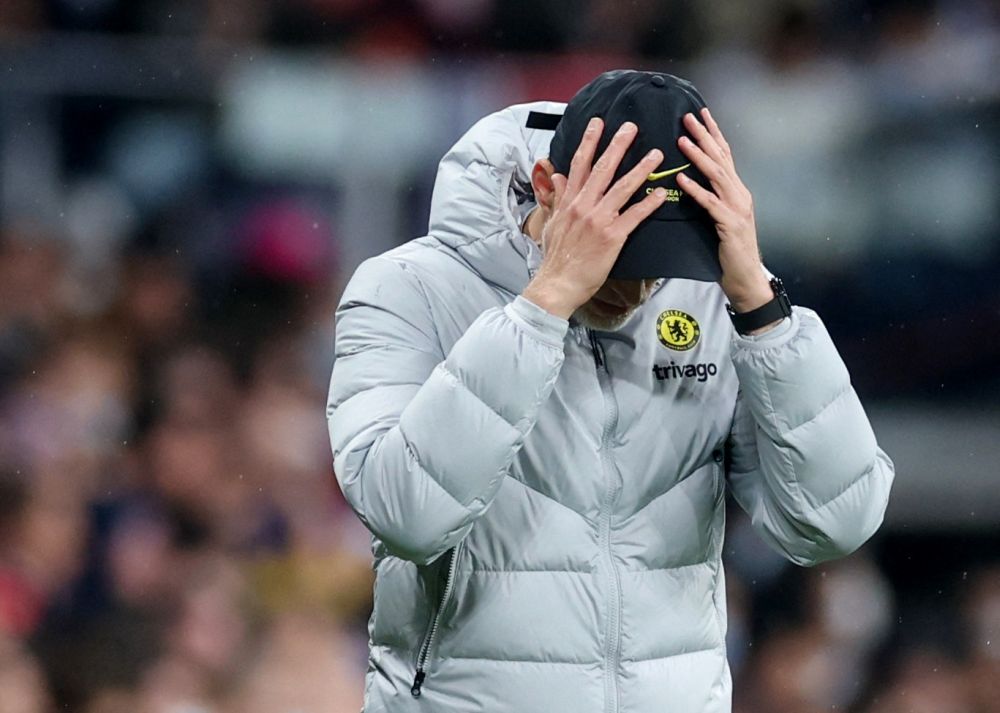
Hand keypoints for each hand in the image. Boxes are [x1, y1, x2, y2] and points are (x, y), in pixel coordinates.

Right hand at [523, 118, 668, 318]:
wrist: (557, 284)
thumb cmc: (555, 257)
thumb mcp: (552, 224)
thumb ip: (558, 198)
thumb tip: (558, 178)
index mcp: (569, 202)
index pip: (579, 165)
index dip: (589, 142)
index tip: (598, 123)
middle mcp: (583, 206)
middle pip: (602, 169)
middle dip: (618, 145)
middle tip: (631, 127)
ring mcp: (598, 220)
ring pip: (622, 188)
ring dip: (641, 169)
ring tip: (656, 154)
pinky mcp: (612, 237)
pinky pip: (634, 216)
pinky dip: (648, 205)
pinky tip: (661, 195)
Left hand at [676, 108, 772, 312]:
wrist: (745, 278)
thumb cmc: (730, 250)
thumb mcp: (722, 218)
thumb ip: (713, 197)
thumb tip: (694, 179)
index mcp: (737, 191)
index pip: (725, 155)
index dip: (714, 133)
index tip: (701, 113)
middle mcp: (740, 194)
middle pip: (721, 158)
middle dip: (705, 135)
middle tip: (688, 116)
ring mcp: (737, 208)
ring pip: (717, 175)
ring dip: (699, 156)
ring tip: (682, 140)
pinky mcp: (730, 225)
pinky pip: (710, 203)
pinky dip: (696, 189)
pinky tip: (682, 179)